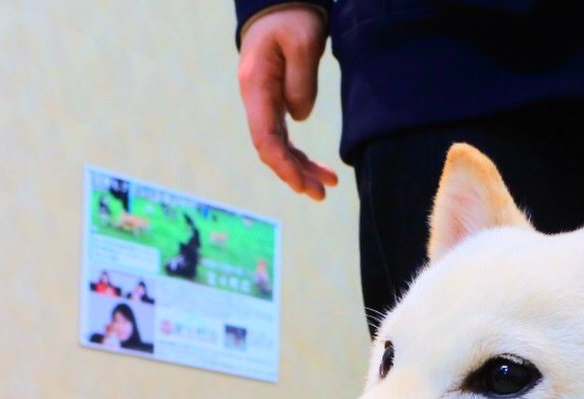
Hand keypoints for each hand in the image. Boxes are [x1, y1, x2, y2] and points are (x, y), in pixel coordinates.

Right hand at [237, 6, 338, 199]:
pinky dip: (300, 155)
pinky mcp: (275, 102)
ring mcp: (264, 103)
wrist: (280, 2)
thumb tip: (300, 116)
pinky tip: (320, 170)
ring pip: (279, 146)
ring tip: (328, 186)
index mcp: (256, 86)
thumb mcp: (304, 41)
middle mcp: (256, 99)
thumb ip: (302, 81)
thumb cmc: (292, 17)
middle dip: (294, 175)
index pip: (265, 138)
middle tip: (322, 194)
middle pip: (271, 149)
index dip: (283, 165)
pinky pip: (285, 137)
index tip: (302, 184)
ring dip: (300, 169)